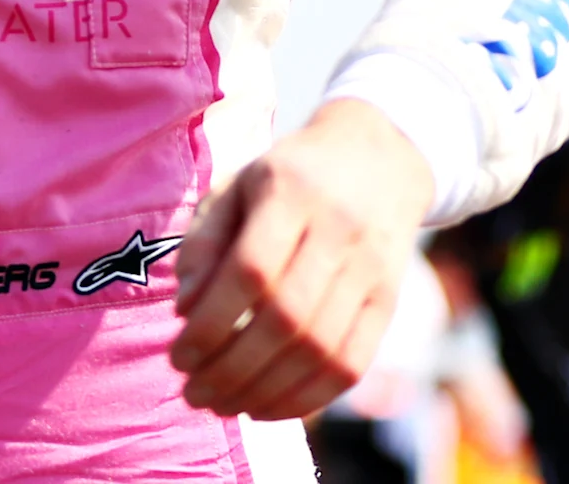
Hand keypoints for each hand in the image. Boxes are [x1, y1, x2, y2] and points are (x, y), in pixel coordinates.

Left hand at [166, 97, 432, 419]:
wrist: (378, 159)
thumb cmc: (288, 178)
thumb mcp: (236, 187)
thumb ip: (204, 243)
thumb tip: (186, 310)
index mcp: (291, 191)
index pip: (252, 270)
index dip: (212, 323)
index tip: (179, 356)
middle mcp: (339, 229)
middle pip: (286, 317)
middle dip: (232, 368)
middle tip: (194, 393)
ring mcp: (371, 268)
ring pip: (320, 348)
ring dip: (264, 390)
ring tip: (223, 405)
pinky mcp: (389, 302)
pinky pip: (352, 364)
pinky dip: (306, 397)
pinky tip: (266, 407)